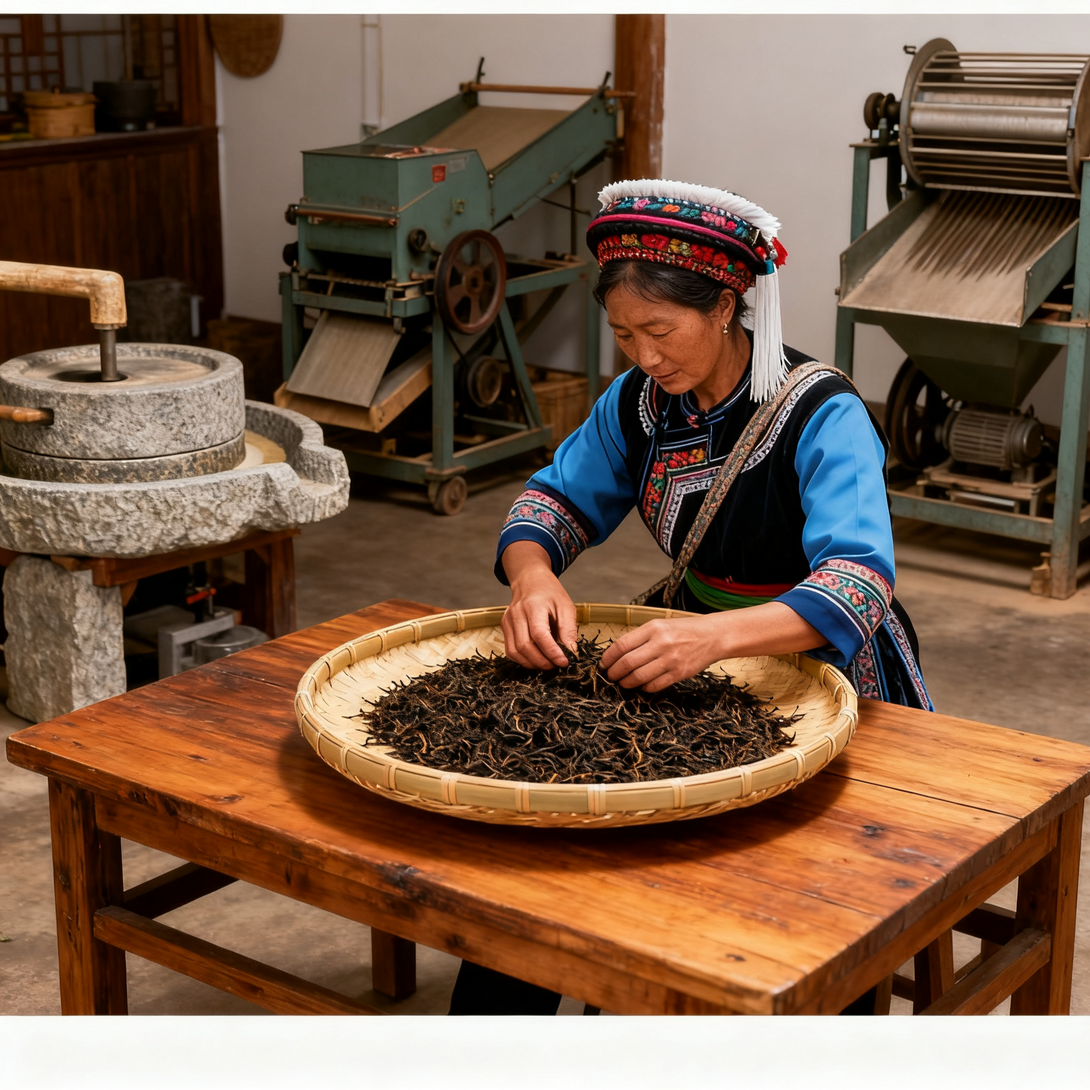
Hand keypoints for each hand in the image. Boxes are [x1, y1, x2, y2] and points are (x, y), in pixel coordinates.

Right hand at [501, 542, 577, 668]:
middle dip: (542, 661)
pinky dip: (523, 659)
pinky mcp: (504, 627)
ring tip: (548, 664)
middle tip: (557, 665)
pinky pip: (511, 650)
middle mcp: (516, 613)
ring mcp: (507, 621)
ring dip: (532, 663)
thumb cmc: (550, 592)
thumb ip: (568, 629)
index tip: (564, 662)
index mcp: (533, 605)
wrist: (530, 580)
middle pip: (525, 646)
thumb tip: (571, 652)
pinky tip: (536, 659)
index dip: (551, 652)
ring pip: (515, 651)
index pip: (539, 634)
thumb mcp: (566, 606)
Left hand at [600, 616, 721, 691]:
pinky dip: (644, 688)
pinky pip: (655, 685)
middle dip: (614, 673)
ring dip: (626, 683)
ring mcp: (671, 659)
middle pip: (627, 663)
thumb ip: (640, 637)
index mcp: (653, 628)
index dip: (608, 658)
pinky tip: (641, 685)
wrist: (712, 636)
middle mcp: (661, 643)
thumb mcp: (660, 625)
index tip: (604, 663)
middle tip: (610, 676)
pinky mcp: (679, 673)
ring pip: (639, 677)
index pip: (622, 645)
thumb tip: (617, 654)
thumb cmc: (684, 630)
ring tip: (623, 683)